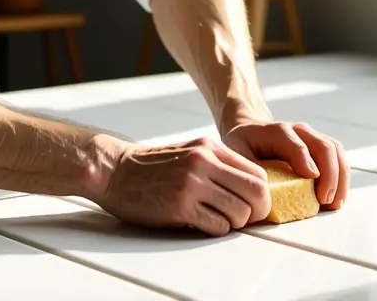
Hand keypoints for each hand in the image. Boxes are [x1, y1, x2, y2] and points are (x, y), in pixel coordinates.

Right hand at [93, 136, 271, 235]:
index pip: (257, 173)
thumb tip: (250, 189)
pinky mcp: (180, 206)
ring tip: (218, 219)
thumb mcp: (190, 152)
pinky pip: (217, 226)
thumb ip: (218, 164)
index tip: (252, 204)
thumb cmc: (152, 167)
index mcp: (209, 148)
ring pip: (239, 212)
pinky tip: (201, 222)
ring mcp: (192, 184)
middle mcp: (204, 162)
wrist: (115, 172)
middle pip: (256, 193)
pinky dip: (216, 229)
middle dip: (257, 211)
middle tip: (245, 218)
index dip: (261, 194)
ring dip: (234, 223)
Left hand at [222, 120, 348, 210]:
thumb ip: (248, 171)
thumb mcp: (237, 155)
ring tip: (334, 203)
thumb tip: (262, 195)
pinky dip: (342, 178)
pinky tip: (337, 198)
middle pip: (323, 146)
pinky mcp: (321, 147)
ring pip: (336, 151)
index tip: (311, 179)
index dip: (304, 160)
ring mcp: (312, 137)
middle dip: (329, 174)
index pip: (295, 143)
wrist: (250, 133)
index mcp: (276, 131)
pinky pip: (339, 158)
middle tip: (325, 200)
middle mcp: (298, 131)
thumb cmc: (243, 147)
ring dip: (340, 178)